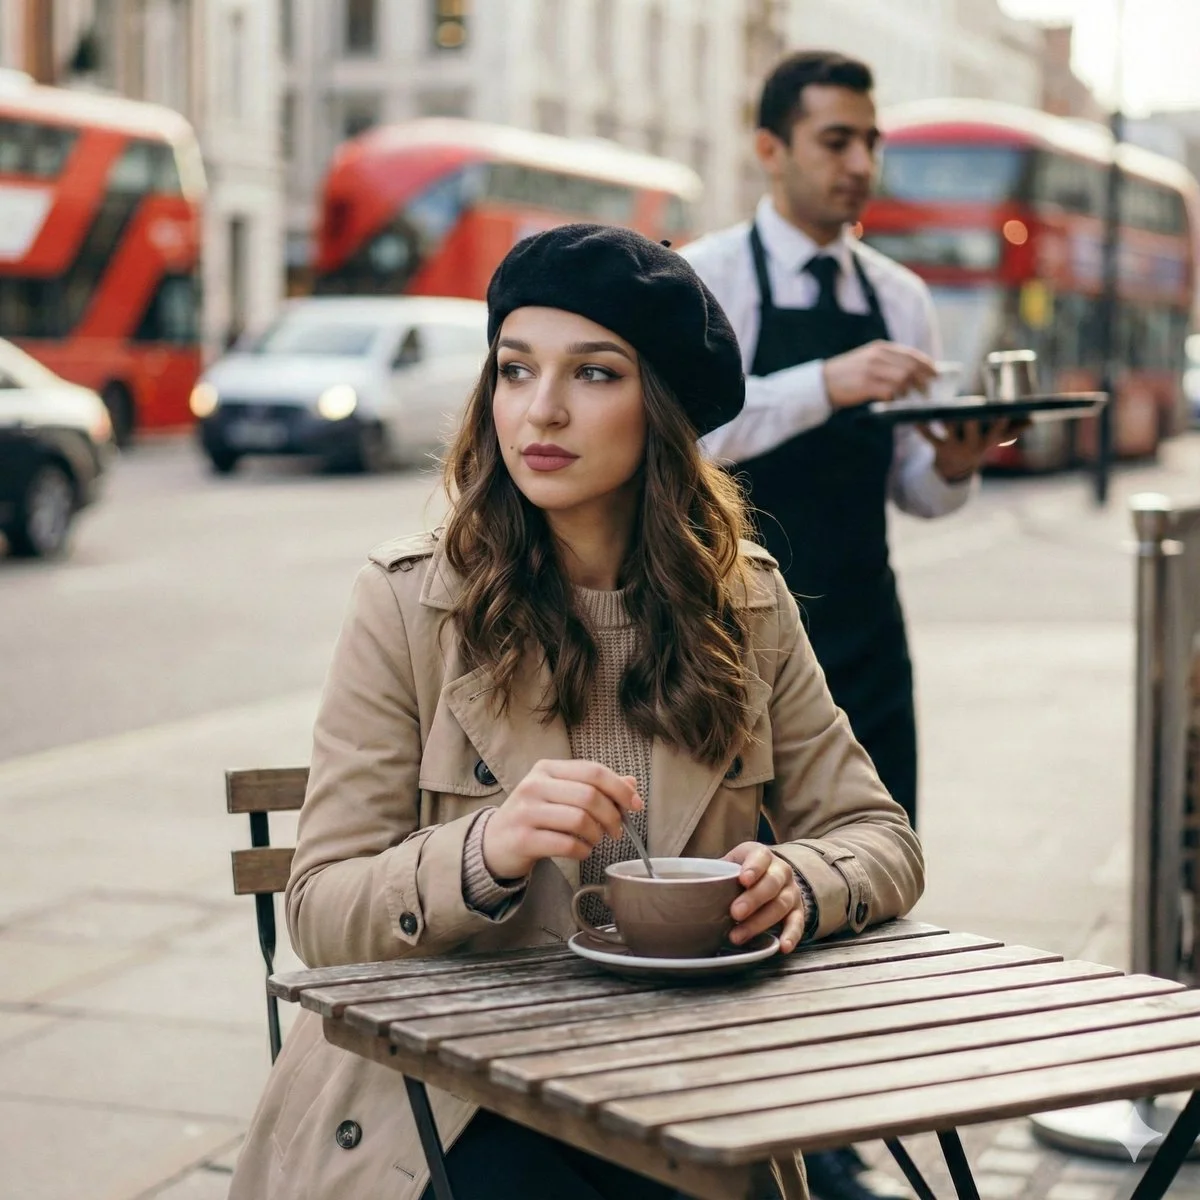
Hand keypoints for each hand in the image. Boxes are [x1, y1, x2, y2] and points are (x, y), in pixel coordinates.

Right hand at [482, 760, 641, 879]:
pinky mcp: (523, 839)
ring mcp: (526, 812)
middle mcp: (534, 786)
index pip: (592, 771)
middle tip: (617, 830)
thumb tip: (631, 784)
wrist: (494, 842)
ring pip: (580, 820)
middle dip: (612, 816)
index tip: (635, 805)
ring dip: (597, 835)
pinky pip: (567, 844)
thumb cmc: (535, 816)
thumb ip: (594, 787)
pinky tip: (582, 851)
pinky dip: (583, 850)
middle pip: (589, 796)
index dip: (619, 788)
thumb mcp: (560, 794)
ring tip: (595, 840)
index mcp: (547, 769)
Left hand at [723, 842, 807, 954]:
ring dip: (761, 922)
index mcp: (761, 855)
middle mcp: (780, 871)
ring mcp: (791, 891)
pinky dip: (792, 935)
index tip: (742, 880)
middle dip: (753, 899)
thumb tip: (678, 883)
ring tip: (738, 936)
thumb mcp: (728, 866)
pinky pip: (798, 923)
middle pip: (771, 883)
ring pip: (782, 905)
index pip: (760, 857)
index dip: (753, 868)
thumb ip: (712, 872)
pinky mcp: (798, 911)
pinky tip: (782, 947)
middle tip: (734, 913)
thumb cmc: (741, 873)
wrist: (770, 877)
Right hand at [823, 340, 937, 408]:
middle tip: (927, 392)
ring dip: (910, 391)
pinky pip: (890, 391)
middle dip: (923, 380)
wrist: (822, 382)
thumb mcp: (867, 360)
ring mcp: (872, 370)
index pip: (911, 354)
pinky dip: (896, 398)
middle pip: (910, 367)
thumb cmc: (847, 375)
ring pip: (902, 379)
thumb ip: (887, 362)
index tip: (935, 374)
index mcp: (880, 348)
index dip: (927, 365)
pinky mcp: (866, 384)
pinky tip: (895, 402)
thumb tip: (912, 373)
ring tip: (911, 399)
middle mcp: (878, 356)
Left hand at [919, 417, 1029, 482]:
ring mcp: (956, 447)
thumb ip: (1012, 430)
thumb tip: (1033, 420)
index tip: (1003, 412)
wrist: (956, 469)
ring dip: (946, 418)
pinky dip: (923, 429)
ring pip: (950, 429)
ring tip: (942, 407)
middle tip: (968, 402)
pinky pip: (930, 438)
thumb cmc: (979, 445)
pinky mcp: (940, 448)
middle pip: (971, 428)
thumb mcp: (995, 440)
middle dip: (970, 417)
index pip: (997, 432)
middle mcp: (973, 445)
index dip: (1000, 423)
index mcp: (988, 441)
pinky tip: (915, 420)